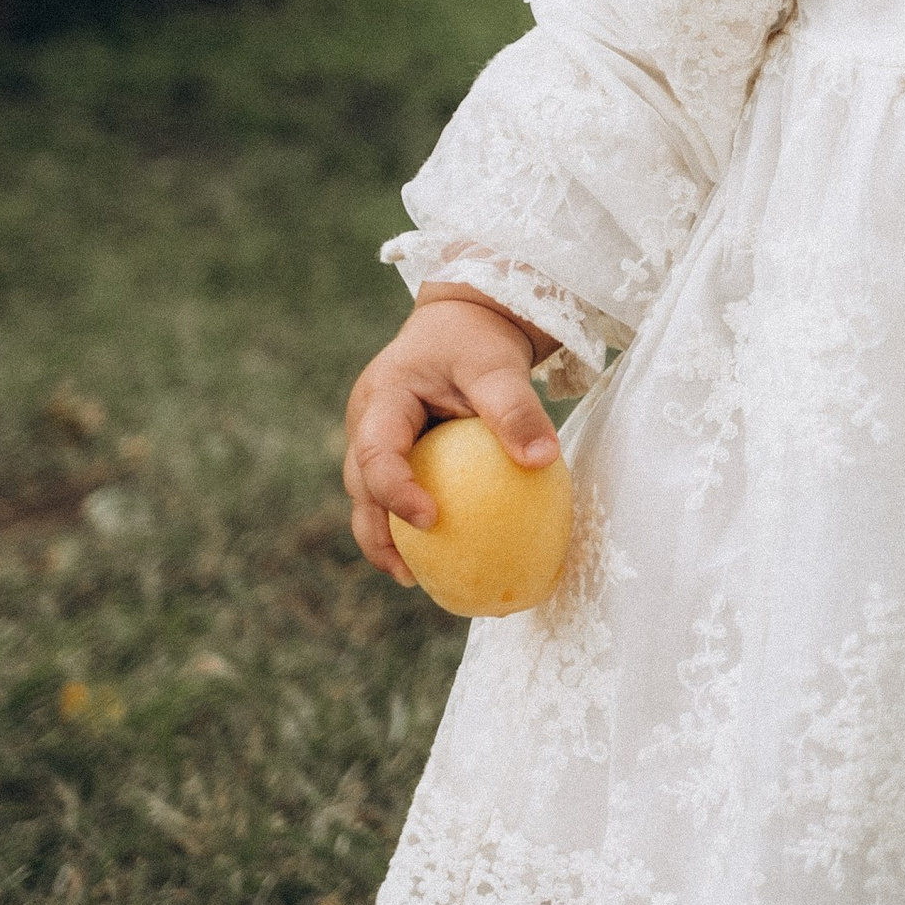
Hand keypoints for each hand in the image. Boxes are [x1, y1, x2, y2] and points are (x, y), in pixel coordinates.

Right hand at [344, 292, 559, 580]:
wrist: (464, 325)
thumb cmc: (478, 342)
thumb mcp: (498, 366)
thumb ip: (515, 408)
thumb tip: (543, 460)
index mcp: (381, 400)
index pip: (376, 452)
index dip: (394, 491)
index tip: (430, 519)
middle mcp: (367, 425)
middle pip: (360, 488)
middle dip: (377, 535)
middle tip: (409, 575)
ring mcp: (376, 441)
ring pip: (370, 498)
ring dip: (388, 539)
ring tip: (418, 580)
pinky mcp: (397, 455)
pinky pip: (399, 494)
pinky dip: (414, 525)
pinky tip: (447, 557)